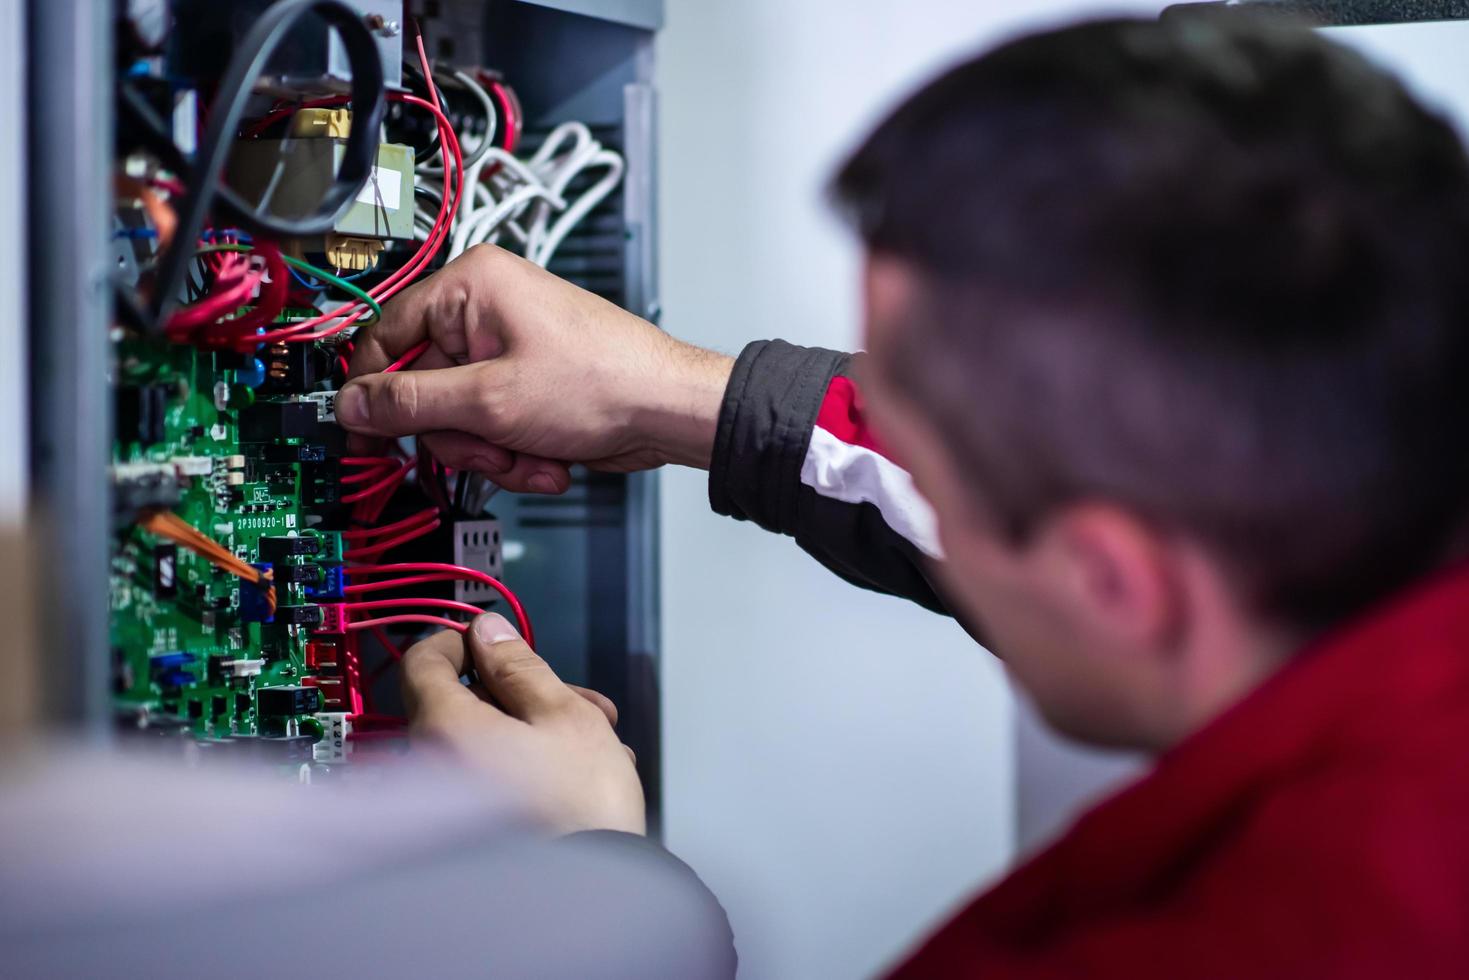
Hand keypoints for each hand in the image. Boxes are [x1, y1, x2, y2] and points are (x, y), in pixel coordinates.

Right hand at [338, 245, 733, 493]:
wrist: (668, 411)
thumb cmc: (604, 382)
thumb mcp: (490, 400)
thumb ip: (411, 404)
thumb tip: (352, 405)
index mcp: (471, 286)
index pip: (387, 337)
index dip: (373, 392)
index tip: (365, 435)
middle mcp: (486, 310)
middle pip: (424, 389)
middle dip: (458, 434)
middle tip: (488, 447)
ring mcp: (508, 351)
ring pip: (458, 418)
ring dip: (491, 451)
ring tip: (529, 455)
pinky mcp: (527, 386)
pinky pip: (491, 428)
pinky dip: (514, 453)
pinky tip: (546, 460)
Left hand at [401, 612, 645, 835]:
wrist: (591, 894)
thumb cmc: (578, 806)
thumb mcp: (563, 714)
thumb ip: (520, 666)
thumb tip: (489, 633)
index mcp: (446, 728)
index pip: (423, 661)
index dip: (460, 640)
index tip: (495, 641)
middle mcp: (435, 764)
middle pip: (465, 702)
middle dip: (524, 691)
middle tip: (575, 697)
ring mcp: (449, 800)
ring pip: (488, 738)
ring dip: (539, 726)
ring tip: (600, 739)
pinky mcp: (470, 827)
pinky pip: (494, 774)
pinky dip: (532, 762)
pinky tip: (583, 772)